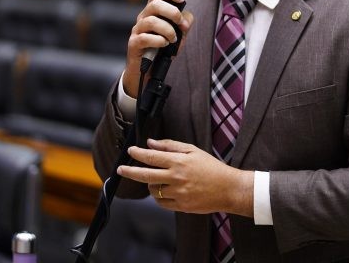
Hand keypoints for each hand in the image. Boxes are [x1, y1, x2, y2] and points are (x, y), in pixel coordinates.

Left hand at [117, 138, 253, 216]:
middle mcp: (176, 178)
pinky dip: (159, 196)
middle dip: (129, 171)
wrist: (228, 189)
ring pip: (153, 190)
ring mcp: (178, 193)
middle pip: (145, 175)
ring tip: (158, 180)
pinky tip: (164, 191)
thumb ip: (170, 145)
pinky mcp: (181, 206)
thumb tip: (151, 143)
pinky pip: (161, 202)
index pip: (152, 157)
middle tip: (120, 169)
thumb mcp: (193, 150)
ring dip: (150, 184)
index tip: (130, 151)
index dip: (138, 154)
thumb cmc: (211, 167)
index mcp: (179, 162)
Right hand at [124, 0, 193, 97]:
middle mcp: (143, 18)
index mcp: (153, 12)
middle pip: (154, 4)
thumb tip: (186, 20)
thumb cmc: (162, 49)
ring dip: (167, 30)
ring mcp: (137, 30)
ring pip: (151, 21)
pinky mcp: (134, 44)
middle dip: (172, 12)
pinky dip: (159, 40)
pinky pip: (145, 38)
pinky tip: (164, 44)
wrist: (148, 70)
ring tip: (173, 39)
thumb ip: (185, 24)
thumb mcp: (178, 35)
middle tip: (180, 23)